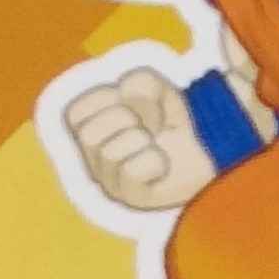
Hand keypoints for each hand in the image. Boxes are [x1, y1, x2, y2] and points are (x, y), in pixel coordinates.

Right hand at [63, 63, 215, 211]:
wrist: (204, 138)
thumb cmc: (168, 113)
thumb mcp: (151, 84)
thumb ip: (136, 82)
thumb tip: (130, 106)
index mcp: (88, 128)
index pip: (74, 114)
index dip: (105, 99)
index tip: (128, 102)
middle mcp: (93, 157)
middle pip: (87, 136)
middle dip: (124, 120)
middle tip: (146, 124)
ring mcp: (110, 180)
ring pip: (108, 154)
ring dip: (141, 140)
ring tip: (154, 143)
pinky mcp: (131, 197)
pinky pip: (131, 173)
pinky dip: (153, 161)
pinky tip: (161, 163)